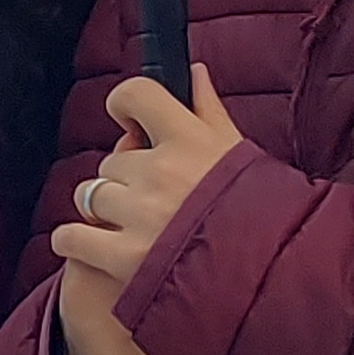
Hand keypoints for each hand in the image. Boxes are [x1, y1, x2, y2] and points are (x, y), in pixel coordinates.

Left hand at [46, 64, 247, 354]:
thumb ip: (210, 112)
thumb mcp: (242, 156)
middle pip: (112, 161)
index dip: (124, 105)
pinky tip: (91, 247)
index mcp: (191, 140)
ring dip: (105, 210)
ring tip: (134, 228)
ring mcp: (140, 215)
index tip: (127, 119)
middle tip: (153, 202)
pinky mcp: (124, 258)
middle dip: (126, 180)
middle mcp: (160, 171)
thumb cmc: (266, 215)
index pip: (135, 95)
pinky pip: (73, 237)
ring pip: (92, 195)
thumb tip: (194, 73)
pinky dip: (76, 242)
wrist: (280, 281)